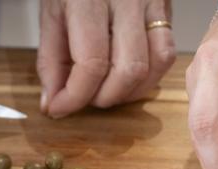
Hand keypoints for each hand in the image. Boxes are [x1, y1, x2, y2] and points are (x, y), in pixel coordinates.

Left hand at [37, 0, 175, 117]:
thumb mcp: (51, 12)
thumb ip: (50, 59)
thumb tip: (54, 102)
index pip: (91, 63)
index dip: (75, 96)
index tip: (61, 109)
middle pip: (127, 70)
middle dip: (104, 98)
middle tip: (86, 99)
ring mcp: (149, 3)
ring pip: (153, 66)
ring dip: (129, 92)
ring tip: (108, 91)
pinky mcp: (164, 9)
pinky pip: (166, 54)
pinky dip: (149, 77)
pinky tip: (130, 78)